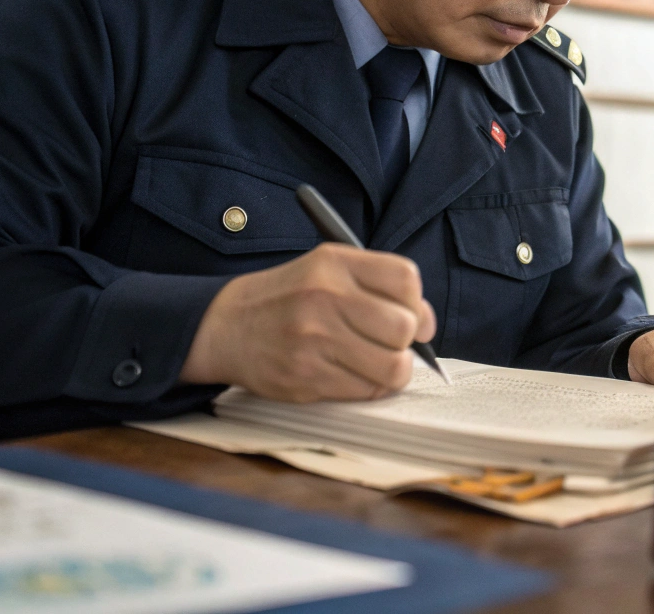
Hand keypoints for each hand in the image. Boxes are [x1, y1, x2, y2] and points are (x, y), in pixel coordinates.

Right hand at [180, 243, 435, 402]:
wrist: (225, 326)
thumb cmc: (289, 298)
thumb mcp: (326, 269)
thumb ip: (377, 286)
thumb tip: (427, 324)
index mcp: (333, 262)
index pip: (406, 279)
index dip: (419, 305)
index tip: (414, 319)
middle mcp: (324, 297)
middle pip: (404, 327)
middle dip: (406, 341)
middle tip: (390, 344)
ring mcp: (314, 340)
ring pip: (392, 367)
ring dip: (392, 370)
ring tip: (375, 363)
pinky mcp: (306, 377)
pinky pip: (366, 391)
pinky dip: (368, 387)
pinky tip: (350, 373)